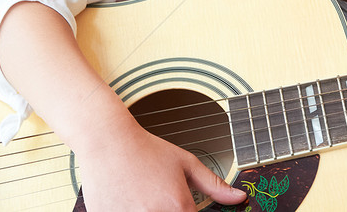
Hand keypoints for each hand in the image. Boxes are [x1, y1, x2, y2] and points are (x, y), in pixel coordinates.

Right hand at [0, 2, 244, 210]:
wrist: (107, 140)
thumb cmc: (145, 149)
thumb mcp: (186, 163)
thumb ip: (215, 185)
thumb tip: (238, 197)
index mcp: (177, 206)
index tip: (184, 206)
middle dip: (170, 211)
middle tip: (159, 197)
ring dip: (150, 210)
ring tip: (143, 195)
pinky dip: (130, 210)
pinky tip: (129, 198)